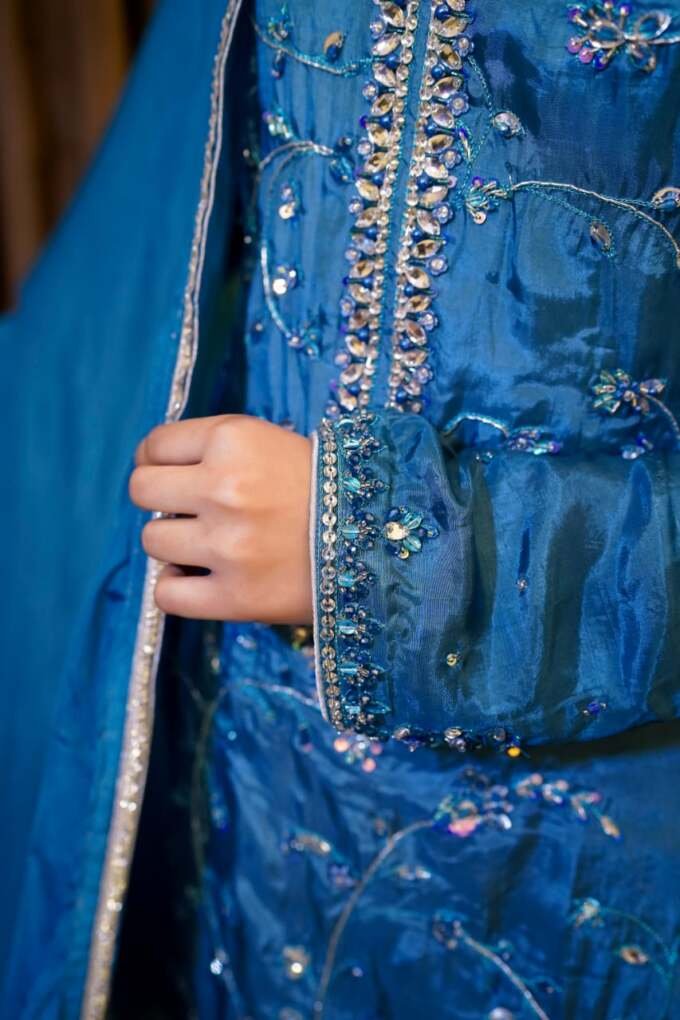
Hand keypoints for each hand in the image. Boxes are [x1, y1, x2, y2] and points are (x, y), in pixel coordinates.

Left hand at [128, 415, 313, 623]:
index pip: (154, 446)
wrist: (388, 541)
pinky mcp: (235, 598)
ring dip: (175, 544)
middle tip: (189, 509)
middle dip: (160, 499)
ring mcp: (227, 546)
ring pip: (153, 541)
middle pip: (142, 491)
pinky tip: (201, 579)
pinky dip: (178, 588)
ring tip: (211, 544)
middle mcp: (225, 488)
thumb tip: (151, 467)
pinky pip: (167, 595)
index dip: (158, 461)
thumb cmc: (328, 487)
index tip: (173, 473)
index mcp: (234, 439)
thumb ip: (216, 448)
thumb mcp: (273, 442)